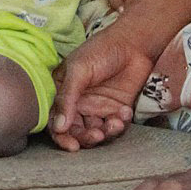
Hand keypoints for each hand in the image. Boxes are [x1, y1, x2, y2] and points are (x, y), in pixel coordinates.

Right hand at [49, 25, 155, 150]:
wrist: (134, 43)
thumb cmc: (101, 50)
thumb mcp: (79, 70)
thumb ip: (67, 98)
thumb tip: (58, 127)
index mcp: (63, 92)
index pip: (56, 121)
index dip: (62, 137)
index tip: (72, 146)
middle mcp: (78, 103)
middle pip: (76, 131)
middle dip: (86, 138)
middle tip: (97, 135)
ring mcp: (98, 107)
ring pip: (96, 132)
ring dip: (105, 133)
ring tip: (115, 123)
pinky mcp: (116, 110)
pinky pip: (114, 126)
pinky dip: (119, 125)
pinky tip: (125, 112)